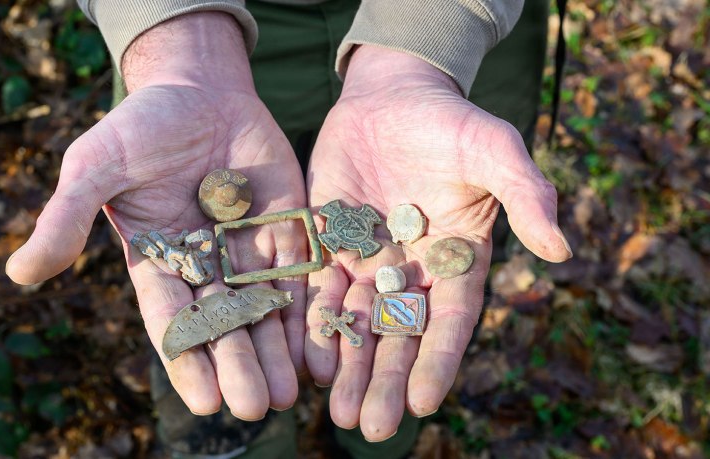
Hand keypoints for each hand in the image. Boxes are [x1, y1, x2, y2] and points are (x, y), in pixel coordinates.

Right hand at [6, 13, 307, 419]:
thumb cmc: (140, 126)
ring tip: (289, 394)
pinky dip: (308, 309)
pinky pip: (299, 274)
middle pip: (224, 324)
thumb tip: (17, 275)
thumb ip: (66, 218)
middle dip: (238, 366)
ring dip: (277, 352)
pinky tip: (320, 345)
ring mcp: (248, 250)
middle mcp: (205, 266)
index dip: (187, 359)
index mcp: (158, 261)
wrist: (199, 89)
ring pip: (264, 309)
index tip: (204, 400)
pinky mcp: (286, 230)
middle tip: (255, 406)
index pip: (172, 320)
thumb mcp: (96, 166)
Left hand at [305, 45, 571, 439]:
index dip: (437, 361)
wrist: (392, 94)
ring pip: (356, 321)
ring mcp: (367, 258)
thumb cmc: (452, 121)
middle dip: (384, 380)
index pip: (449, 320)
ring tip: (336, 412)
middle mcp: (412, 268)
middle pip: (398, 334)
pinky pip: (317, 288)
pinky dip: (312, 322)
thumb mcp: (495, 149)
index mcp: (456, 258)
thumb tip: (560, 251)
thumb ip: (527, 195)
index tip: (424, 403)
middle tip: (370, 427)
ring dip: (346, 366)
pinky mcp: (329, 241)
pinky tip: (305, 359)